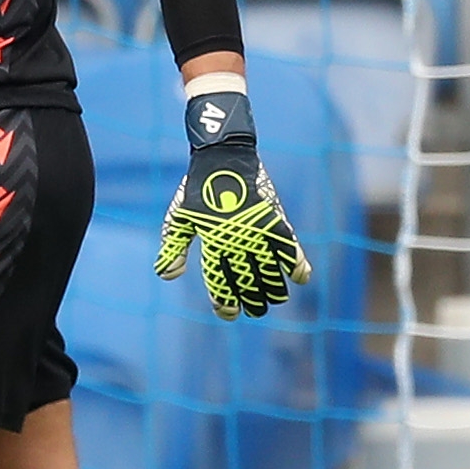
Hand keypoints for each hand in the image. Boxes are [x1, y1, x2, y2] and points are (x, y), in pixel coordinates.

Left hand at [153, 91, 310, 319]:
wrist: (222, 156)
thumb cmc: (197, 189)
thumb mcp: (180, 217)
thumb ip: (173, 246)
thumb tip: (168, 276)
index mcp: (212, 240)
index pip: (219, 280)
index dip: (224, 302)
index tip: (227, 312)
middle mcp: (235, 238)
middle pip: (247, 280)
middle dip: (251, 301)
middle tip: (254, 310)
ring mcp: (256, 228)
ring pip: (270, 269)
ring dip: (274, 289)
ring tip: (275, 300)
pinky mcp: (273, 217)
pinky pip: (289, 245)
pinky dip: (297, 263)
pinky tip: (301, 278)